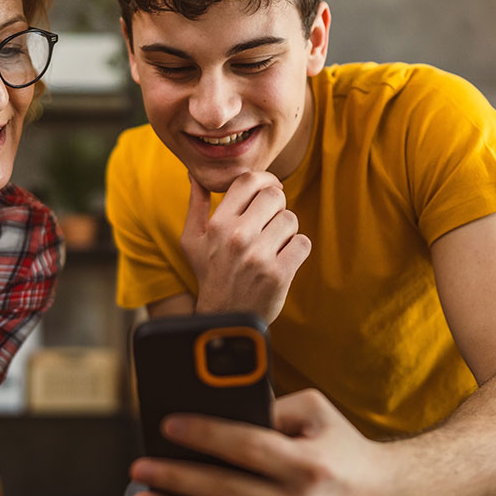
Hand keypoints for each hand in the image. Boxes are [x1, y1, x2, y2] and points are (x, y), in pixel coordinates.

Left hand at [130, 389, 415, 495]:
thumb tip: (222, 412)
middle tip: (140, 468)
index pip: (245, 446)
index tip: (168, 425)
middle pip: (224, 492)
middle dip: (175, 479)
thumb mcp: (316, 411)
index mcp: (308, 465)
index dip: (204, 435)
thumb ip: (272, 407)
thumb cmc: (344, 447)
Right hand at [180, 172, 310, 322]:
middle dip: (277, 206)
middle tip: (271, 222)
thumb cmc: (210, 274)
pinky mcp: (279, 274)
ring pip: (291, 219)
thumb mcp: (193, 241)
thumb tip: (195, 176)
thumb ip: (195, 205)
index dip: (265, 180)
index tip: (269, 190)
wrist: (225, 318)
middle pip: (275, 196)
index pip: (248, 181)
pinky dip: (297, 249)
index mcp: (218, 224)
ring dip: (286, 230)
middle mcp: (238, 237)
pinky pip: (302, 243)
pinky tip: (283, 258)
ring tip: (273, 244)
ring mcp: (259, 256)